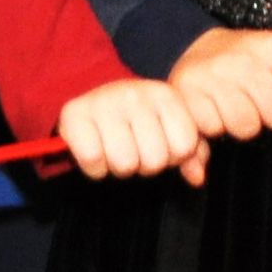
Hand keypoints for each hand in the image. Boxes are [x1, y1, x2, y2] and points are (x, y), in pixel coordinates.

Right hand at [56, 77, 208, 185]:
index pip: (184, 146)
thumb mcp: (168, 126)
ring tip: (114, 149)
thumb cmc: (136, 118)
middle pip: (154, 160)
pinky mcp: (75, 114)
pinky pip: (93, 160)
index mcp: (164, 94)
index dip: (172, 155)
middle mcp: (135, 93)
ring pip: (125, 164)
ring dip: (119, 167)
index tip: (158, 143)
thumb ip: (191, 150)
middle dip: (144, 164)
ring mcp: (104, 102)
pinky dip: (94, 167)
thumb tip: (196, 177)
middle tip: (132, 148)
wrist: (90, 95)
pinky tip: (95, 151)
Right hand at [168, 25, 271, 139]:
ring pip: (247, 126)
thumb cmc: (242, 59)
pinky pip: (214, 129)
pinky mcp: (186, 93)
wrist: (189, 43)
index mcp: (268, 45)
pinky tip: (213, 113)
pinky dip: (214, 127)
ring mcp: (211, 75)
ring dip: (242, 124)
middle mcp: (240, 58)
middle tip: (258, 103)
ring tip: (234, 107)